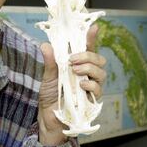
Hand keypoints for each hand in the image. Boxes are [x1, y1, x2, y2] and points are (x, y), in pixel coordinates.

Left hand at [38, 24, 107, 144]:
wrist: (49, 118)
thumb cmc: (50, 97)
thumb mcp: (48, 77)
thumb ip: (50, 62)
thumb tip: (45, 45)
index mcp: (78, 65)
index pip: (88, 49)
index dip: (92, 38)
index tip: (93, 28)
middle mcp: (87, 75)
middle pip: (99, 60)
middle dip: (88, 56)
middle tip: (72, 59)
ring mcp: (91, 87)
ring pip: (101, 73)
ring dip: (88, 68)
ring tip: (74, 71)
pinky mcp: (92, 100)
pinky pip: (98, 89)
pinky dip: (91, 85)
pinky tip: (81, 85)